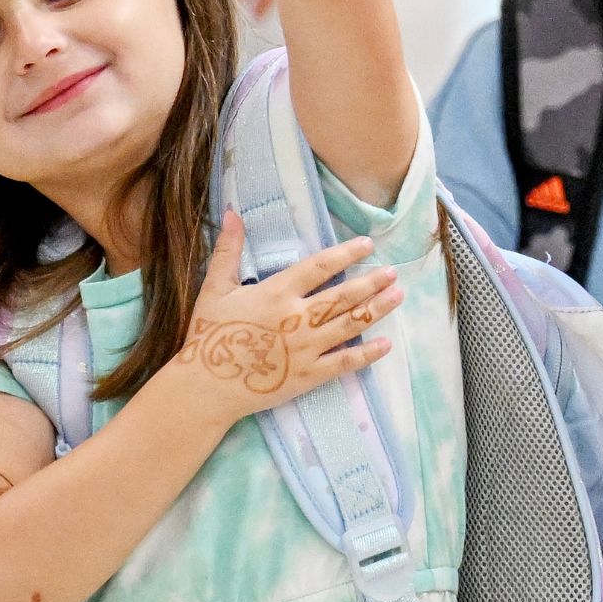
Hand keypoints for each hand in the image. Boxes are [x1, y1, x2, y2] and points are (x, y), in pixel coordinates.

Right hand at [175, 213, 400, 425]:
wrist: (204, 387)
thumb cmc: (209, 336)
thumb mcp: (214, 288)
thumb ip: (228, 250)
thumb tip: (234, 213)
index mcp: (276, 293)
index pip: (320, 267)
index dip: (346, 254)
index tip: (367, 245)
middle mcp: (297, 318)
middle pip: (344, 295)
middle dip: (372, 283)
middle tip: (394, 272)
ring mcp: (306, 348)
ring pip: (350, 324)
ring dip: (377, 309)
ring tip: (398, 296)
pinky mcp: (308, 375)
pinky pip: (345, 362)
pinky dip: (368, 353)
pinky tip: (386, 344)